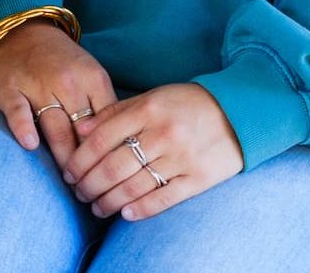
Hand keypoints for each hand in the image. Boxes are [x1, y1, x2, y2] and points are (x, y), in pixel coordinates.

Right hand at [0, 20, 117, 171]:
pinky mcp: (11, 88)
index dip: (111, 151)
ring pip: (55, 128)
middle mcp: (67, 83)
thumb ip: (103, 106)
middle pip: (81, 132)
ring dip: (63, 158)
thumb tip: (122, 144)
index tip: (114, 176)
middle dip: (88, 164)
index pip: (107, 123)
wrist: (22, 31)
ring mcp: (38, 85)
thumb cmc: (61, 60)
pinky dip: (24, 128)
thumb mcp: (90, 75)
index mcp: (93, 79)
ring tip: (70, 183)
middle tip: (93, 191)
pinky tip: (31, 146)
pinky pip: (19, 112)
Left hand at [62, 83, 241, 220]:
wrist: (240, 111)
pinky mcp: (200, 178)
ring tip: (97, 207)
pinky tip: (125, 214)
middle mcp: (164, 133)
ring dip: (108, 201)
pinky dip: (141, 209)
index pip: (102, 138)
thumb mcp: (154, 97)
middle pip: (114, 167)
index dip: (80, 160)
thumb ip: (117, 112)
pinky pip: (164, 198)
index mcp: (150, 108)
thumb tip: (82, 130)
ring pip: (134, 186)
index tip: (69, 173)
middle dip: (89, 185)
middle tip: (79, 193)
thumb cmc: (189, 103)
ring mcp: (182, 157)